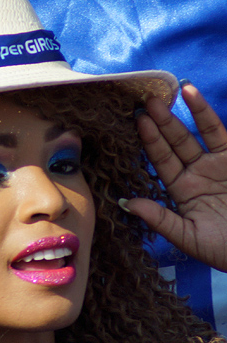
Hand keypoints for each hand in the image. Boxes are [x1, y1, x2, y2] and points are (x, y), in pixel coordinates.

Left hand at [123, 82, 226, 271]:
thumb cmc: (225, 249)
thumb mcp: (189, 237)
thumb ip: (160, 219)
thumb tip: (126, 204)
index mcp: (181, 191)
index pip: (161, 162)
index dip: (149, 142)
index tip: (136, 122)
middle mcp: (195, 173)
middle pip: (173, 144)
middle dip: (159, 124)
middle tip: (145, 102)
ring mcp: (215, 164)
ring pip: (193, 134)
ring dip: (179, 115)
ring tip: (164, 95)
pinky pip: (218, 132)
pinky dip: (204, 113)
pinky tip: (191, 93)